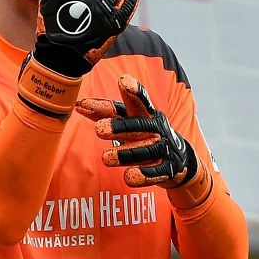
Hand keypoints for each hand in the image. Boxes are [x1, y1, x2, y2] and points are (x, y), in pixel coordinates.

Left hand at [76, 75, 212, 203]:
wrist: (179, 159)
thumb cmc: (146, 136)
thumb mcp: (129, 122)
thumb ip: (106, 113)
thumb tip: (79, 104)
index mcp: (146, 115)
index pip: (138, 101)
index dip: (132, 91)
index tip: (123, 80)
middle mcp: (156, 129)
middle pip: (139, 125)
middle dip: (119, 126)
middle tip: (99, 129)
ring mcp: (163, 148)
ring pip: (144, 151)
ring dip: (125, 154)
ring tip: (105, 158)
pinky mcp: (167, 169)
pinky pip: (156, 172)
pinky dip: (143, 175)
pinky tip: (129, 177)